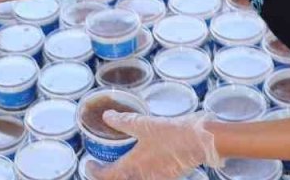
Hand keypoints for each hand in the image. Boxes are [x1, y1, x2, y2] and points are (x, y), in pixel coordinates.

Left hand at [91, 112, 221, 179]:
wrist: (200, 142)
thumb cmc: (171, 133)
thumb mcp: (143, 124)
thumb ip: (123, 122)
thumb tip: (107, 116)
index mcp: (132, 166)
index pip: (106, 176)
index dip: (94, 171)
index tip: (89, 163)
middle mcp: (142, 176)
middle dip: (108, 176)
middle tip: (103, 166)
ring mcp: (155, 179)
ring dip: (124, 175)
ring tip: (120, 164)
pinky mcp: (168, 177)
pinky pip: (148, 178)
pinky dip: (139, 174)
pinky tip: (141, 163)